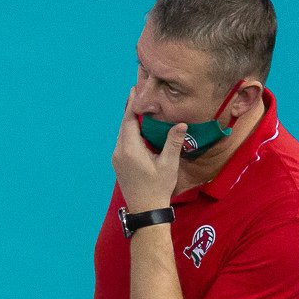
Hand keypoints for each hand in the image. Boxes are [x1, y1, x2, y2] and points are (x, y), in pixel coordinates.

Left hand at [111, 88, 183, 213]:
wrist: (145, 210)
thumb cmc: (158, 188)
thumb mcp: (169, 164)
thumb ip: (173, 143)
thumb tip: (181, 124)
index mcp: (129, 150)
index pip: (129, 120)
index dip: (133, 104)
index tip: (136, 88)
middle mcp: (119, 152)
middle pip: (124, 124)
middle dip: (130, 107)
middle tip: (137, 90)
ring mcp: (117, 158)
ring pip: (122, 133)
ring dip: (129, 119)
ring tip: (138, 104)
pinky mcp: (119, 163)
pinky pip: (123, 141)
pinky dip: (129, 130)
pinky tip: (137, 125)